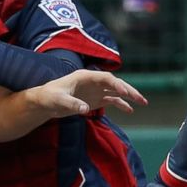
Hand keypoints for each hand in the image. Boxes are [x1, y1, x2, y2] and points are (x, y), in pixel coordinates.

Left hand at [30, 70, 146, 116]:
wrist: (44, 102)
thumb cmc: (49, 97)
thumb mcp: (58, 100)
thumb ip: (71, 104)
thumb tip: (84, 109)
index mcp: (84, 76)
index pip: (105, 77)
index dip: (116, 84)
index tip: (125, 92)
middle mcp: (92, 82)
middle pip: (114, 83)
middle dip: (128, 90)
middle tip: (141, 99)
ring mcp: (94, 90)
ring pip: (116, 91)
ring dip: (129, 96)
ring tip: (142, 103)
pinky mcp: (94, 99)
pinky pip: (111, 100)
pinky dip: (121, 104)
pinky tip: (130, 110)